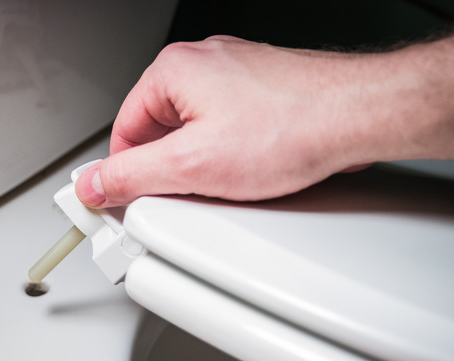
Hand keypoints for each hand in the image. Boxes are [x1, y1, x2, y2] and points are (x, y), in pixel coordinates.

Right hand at [75, 31, 453, 207]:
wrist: (360, 116)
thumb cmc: (290, 126)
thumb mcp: (191, 166)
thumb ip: (131, 177)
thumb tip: (92, 184)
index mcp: (172, 71)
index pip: (122, 131)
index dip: (122, 174)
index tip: (122, 201)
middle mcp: (202, 65)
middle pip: (157, 132)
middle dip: (166, 170)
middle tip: (179, 199)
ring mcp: (234, 78)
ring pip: (193, 134)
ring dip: (199, 165)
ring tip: (224, 184)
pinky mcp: (260, 94)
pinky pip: (224, 130)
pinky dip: (227, 155)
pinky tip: (246, 173)